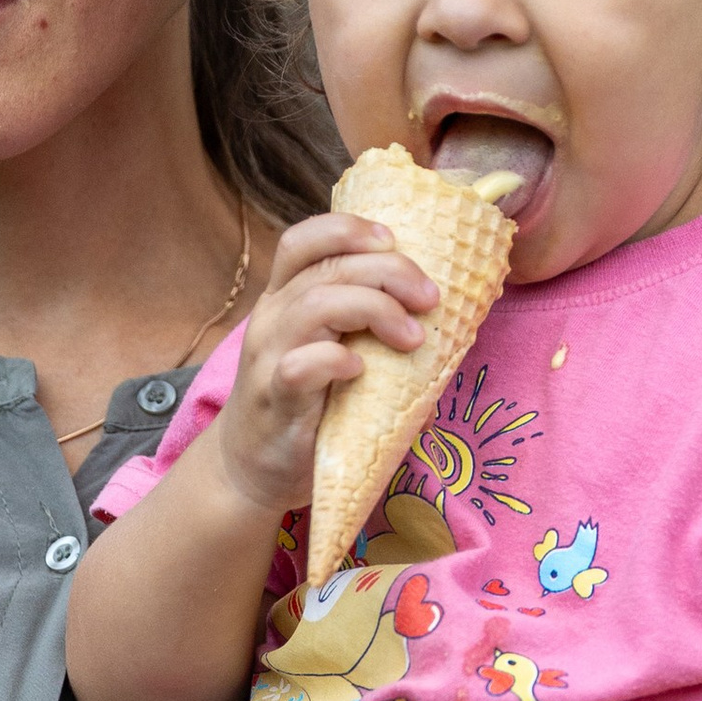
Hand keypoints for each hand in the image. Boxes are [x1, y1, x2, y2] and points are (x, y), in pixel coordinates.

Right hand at [211, 212, 436, 521]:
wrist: (255, 471)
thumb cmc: (308, 409)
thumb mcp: (335, 359)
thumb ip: (374, 339)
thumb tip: (447, 340)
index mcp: (285, 299)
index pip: (304, 241)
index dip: (348, 229)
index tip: (393, 241)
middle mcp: (273, 318)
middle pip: (327, 266)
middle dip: (388, 271)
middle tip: (429, 298)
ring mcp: (269, 356)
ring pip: (316, 303)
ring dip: (375, 309)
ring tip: (411, 338)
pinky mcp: (275, 398)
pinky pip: (301, 365)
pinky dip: (336, 360)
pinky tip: (360, 371)